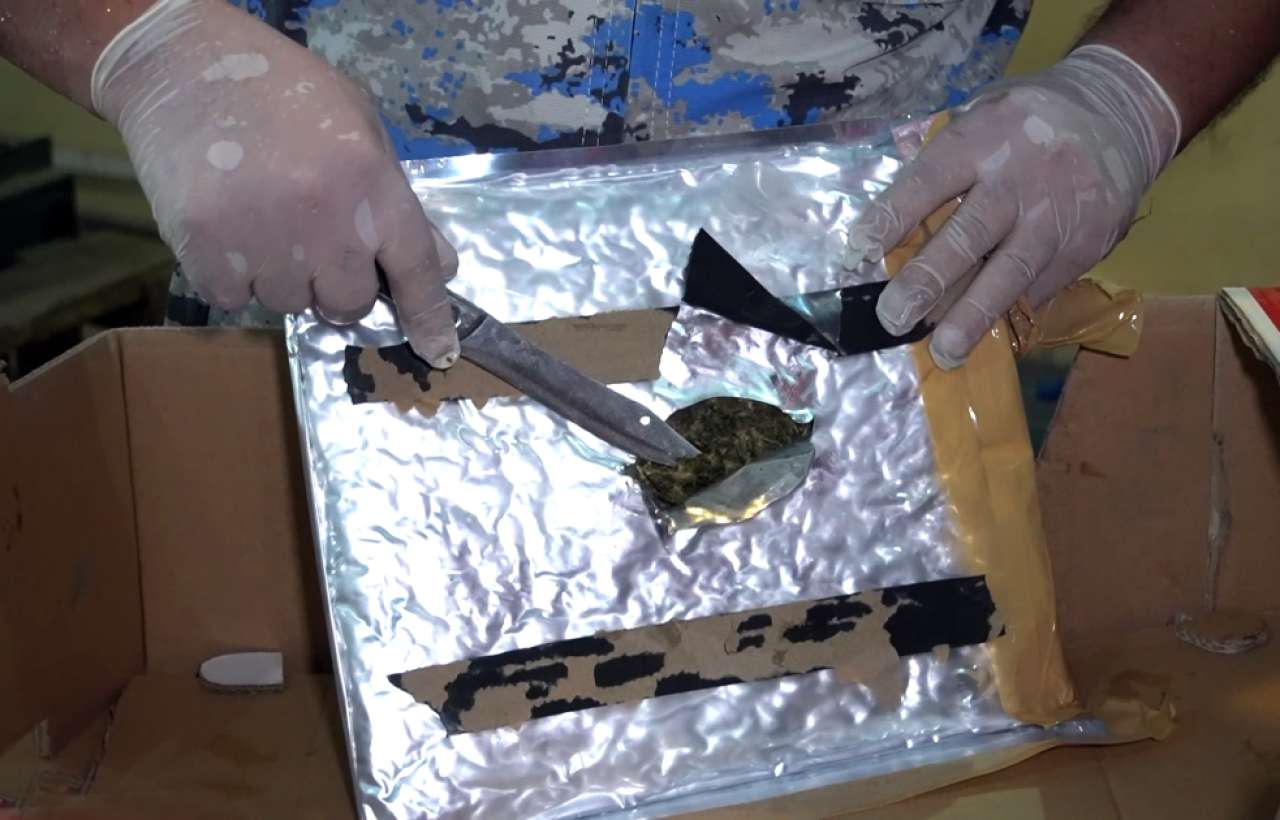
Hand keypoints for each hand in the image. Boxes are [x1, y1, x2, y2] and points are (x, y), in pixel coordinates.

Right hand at [91, 0, 459, 365]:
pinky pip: (233, 299)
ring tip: (262, 219)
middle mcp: (323, 218)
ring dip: (281, 277)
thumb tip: (439, 262)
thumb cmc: (283, 92)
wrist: (184, 64)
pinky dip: (232, 275)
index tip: (437, 349)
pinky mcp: (204, 249)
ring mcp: (262, 238)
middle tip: (313, 242)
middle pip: (349, 302)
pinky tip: (228, 226)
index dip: (429, 316)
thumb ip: (396, 199)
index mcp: (370, 182)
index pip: (415, 269)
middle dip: (337, 285)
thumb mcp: (360, 128)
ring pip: (290, 304)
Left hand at [849, 45, 1179, 368]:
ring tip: (945, 353)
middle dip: (927, 281)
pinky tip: (985, 334)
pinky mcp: (1089, 243)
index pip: (929, 181)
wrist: (1124, 112)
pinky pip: (1042, 286)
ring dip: (973, 317)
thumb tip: (891, 223)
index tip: (859, 251)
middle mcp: (1022, 176)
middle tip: (892, 318)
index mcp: (984, 137)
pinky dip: (1009, 311)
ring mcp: (1059, 214)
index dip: (892, 216)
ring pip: (1011, 273)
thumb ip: (941, 161)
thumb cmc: (1026, 120)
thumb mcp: (981, 114)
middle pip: (969, 235)